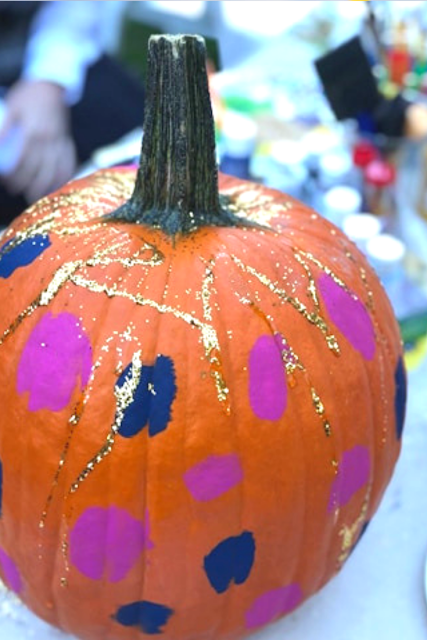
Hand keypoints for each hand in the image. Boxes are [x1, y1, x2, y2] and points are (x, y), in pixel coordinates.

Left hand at [0, 80, 76, 202]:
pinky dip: (65, 175)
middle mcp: (49, 138)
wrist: (51, 85)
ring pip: (56, 169)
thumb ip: (4, 129)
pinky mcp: (67, 141)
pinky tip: (59, 184)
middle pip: (41, 169)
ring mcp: (60, 141)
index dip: (16, 174)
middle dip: (30, 184)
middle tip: (20, 192)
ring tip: (38, 196)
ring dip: (47, 185)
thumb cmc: (28, 95)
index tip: (7, 182)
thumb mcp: (12, 108)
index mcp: (33, 131)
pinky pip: (68, 162)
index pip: (24, 160)